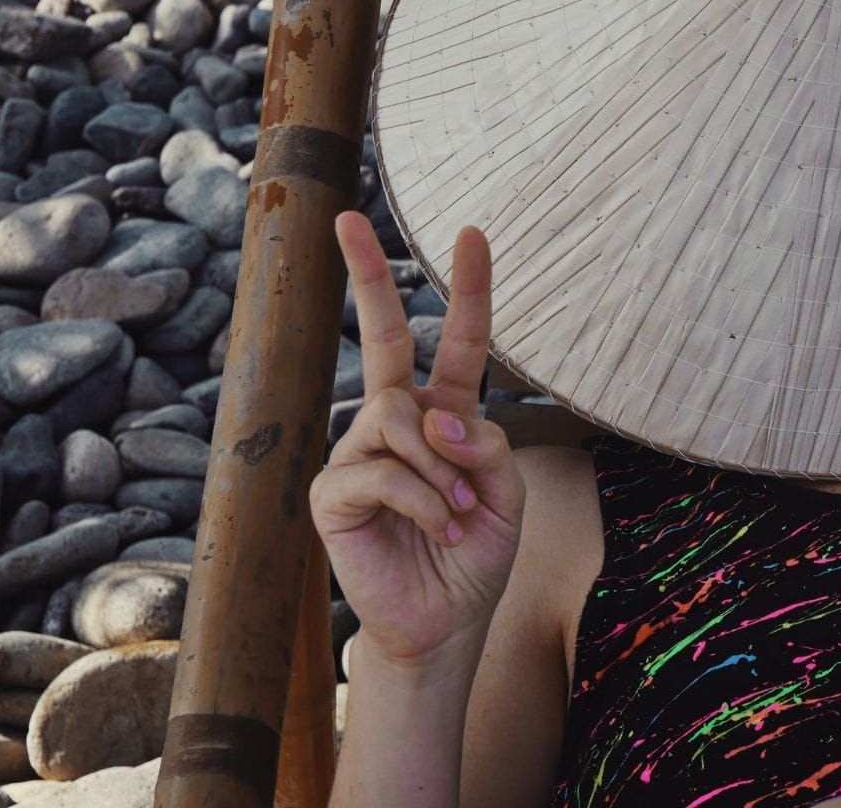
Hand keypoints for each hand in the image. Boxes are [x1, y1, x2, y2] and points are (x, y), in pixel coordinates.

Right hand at [310, 212, 525, 671]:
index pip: (461, 341)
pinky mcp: (333, 490)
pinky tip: (435, 531)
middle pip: (384, 335)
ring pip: (400, 416)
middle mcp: (399, 420)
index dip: (469, 289)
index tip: (471, 233)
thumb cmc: (475, 555)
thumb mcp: (507, 493)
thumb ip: (486, 443)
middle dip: (366, 274)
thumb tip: (432, 416)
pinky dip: (423, 501)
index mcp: (448, 413)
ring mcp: (360, 450)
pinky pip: (381, 470)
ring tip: (458, 515)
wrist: (445, 621)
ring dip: (443, 470)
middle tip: (348, 220)